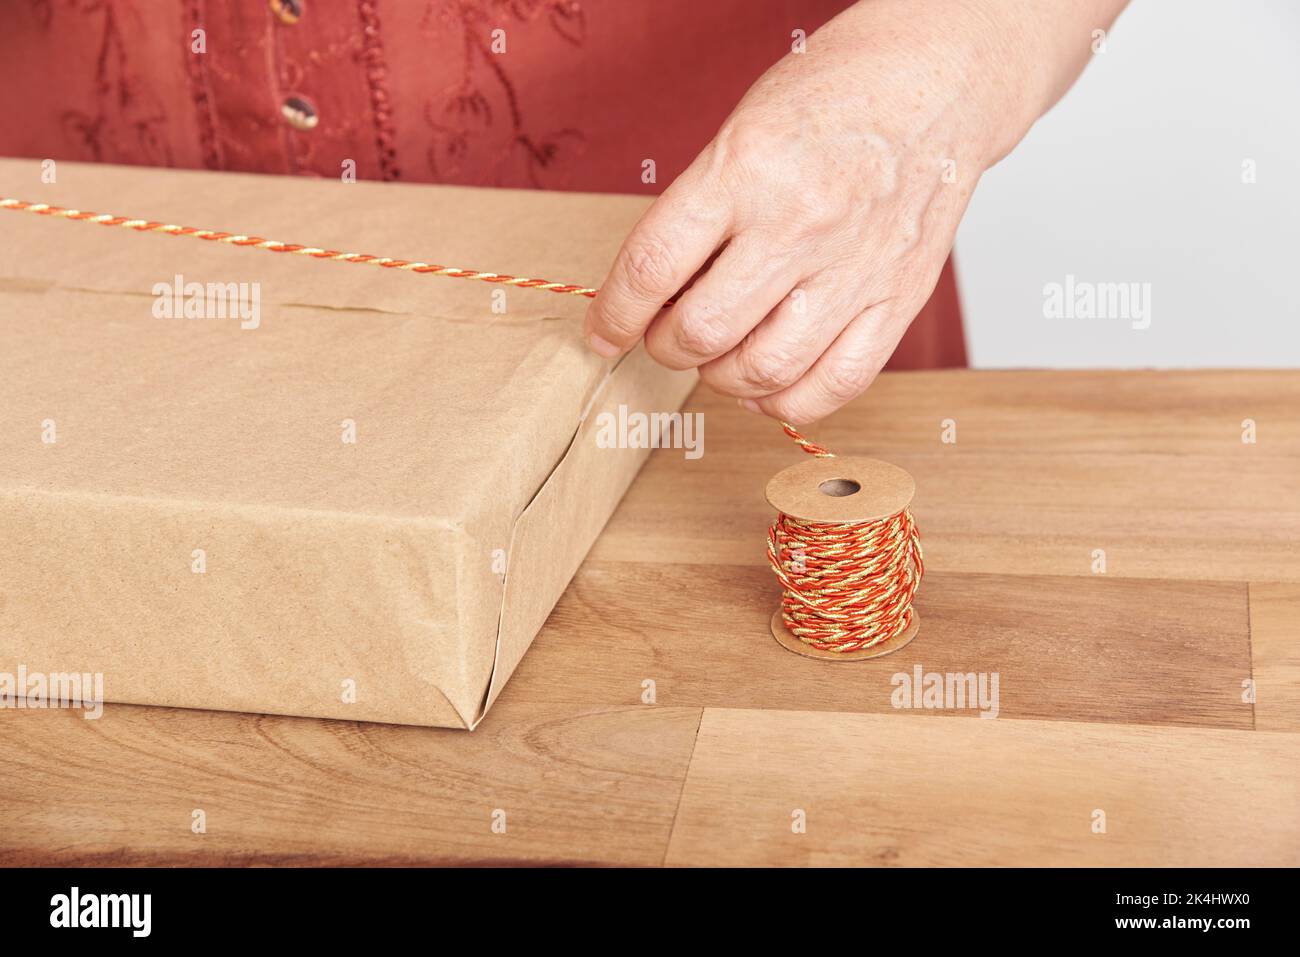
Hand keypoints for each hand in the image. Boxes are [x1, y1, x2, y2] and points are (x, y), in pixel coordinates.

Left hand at [584, 0, 1126, 422]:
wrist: (937, 81)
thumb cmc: (831, 99)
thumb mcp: (741, 131)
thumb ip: (696, 213)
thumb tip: (648, 298)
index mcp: (746, 169)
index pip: (654, 267)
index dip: (614, 315)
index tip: (604, 334)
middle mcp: (800, 223)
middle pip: (703, 329)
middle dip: (665, 347)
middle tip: (665, 337)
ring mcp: (855, 266)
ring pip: (764, 369)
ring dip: (720, 378)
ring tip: (716, 357)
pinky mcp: (898, 298)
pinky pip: (835, 384)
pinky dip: (788, 401)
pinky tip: (768, 383)